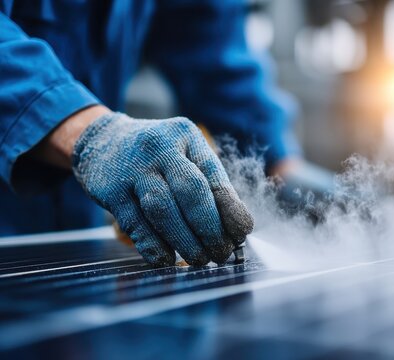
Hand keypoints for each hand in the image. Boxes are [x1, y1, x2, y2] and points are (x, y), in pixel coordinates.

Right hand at [70, 111, 252, 266]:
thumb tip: (234, 227)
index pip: (214, 177)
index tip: (242, 233)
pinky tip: (167, 259)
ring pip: (163, 208)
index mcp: (187, 137)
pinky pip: (136, 224)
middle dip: (211, 228)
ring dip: (185, 240)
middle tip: (221, 252)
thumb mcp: (184, 152)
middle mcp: (161, 148)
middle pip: (192, 192)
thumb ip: (207, 184)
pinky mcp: (111, 191)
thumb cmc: (156, 154)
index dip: (231, 210)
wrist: (101, 140)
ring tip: (199, 259)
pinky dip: (154, 246)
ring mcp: (134, 169)